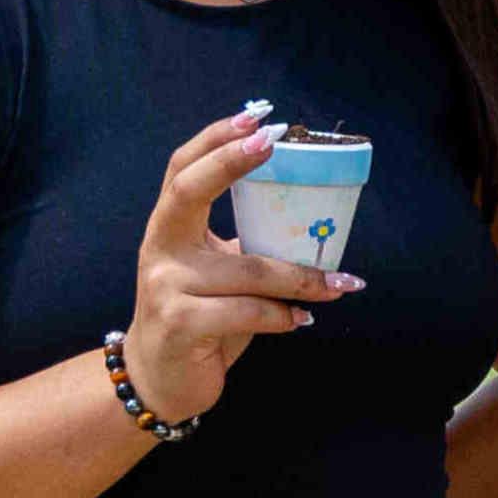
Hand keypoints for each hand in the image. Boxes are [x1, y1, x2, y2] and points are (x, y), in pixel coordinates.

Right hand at [124, 108, 353, 424]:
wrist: (159, 378)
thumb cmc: (200, 317)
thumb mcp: (217, 272)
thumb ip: (246, 244)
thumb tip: (317, 223)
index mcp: (170, 228)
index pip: (182, 169)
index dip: (215, 140)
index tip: (256, 118)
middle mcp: (159, 248)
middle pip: (189, 190)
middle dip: (231, 162)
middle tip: (275, 143)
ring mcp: (164, 286)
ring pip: (248, 268)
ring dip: (302, 277)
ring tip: (338, 284)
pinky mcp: (180, 324)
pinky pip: (249, 311)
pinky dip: (284, 315)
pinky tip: (300, 320)